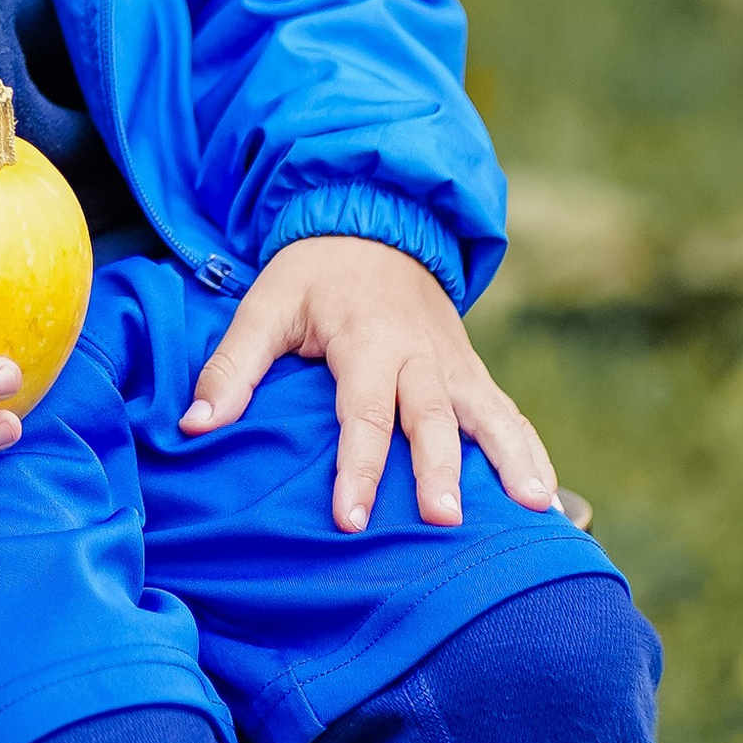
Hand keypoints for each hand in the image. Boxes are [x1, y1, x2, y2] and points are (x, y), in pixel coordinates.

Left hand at [177, 236, 556, 533]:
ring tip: (535, 510)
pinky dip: (532, 452)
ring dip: (513, 461)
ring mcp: (453, 364)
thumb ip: (231, 365)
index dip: (357, 466)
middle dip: (440, 470)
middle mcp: (419, 354)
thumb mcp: (264, 304)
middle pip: (433, 418)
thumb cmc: (315, 274)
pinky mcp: (472, 372)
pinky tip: (549, 498)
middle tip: (444, 519)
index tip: (352, 518)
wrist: (376, 224)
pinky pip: (507, 414)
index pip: (363, 412)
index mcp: (366, 340)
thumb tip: (193, 425)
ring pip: (489, 415)